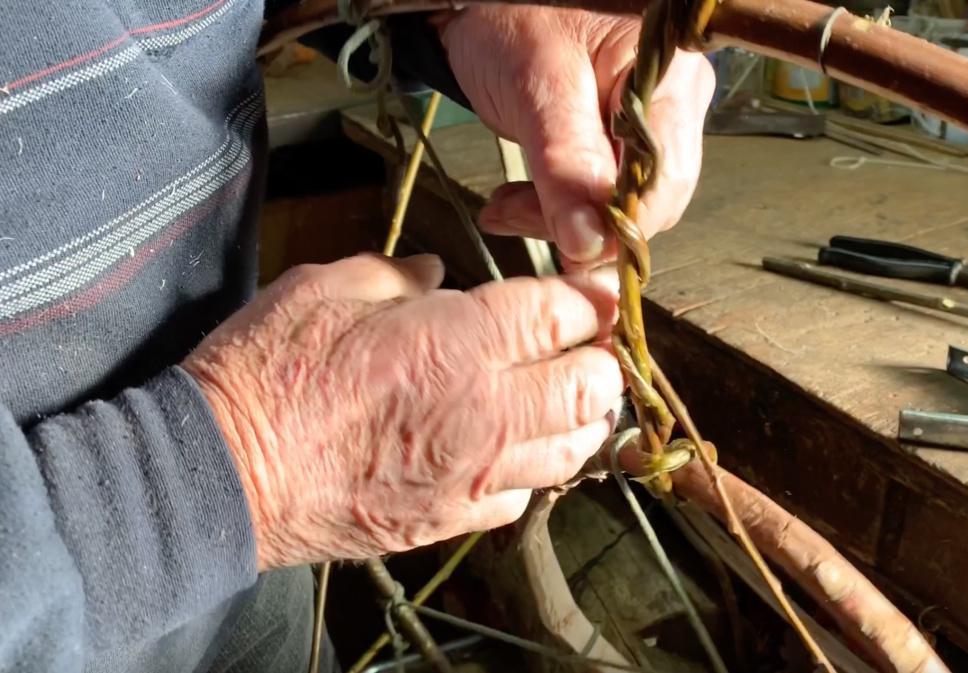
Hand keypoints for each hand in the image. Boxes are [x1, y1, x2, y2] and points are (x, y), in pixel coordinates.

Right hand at [183, 254, 622, 569]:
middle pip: (592, 386)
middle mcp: (484, 411)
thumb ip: (397, 274)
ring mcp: (472, 474)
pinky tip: (510, 451)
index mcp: (459, 341)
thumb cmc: (266, 373)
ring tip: (561, 398)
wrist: (223, 474)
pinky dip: (533, 472)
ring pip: (574, 450)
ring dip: (580, 419)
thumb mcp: (326, 287)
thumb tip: (437, 273)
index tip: (586, 294)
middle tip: (580, 346)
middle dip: (598, 360)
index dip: (586, 299)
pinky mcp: (450, 520)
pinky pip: (524, 498)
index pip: (565, 315)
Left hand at [437, 6, 713, 266]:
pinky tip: (514, 202)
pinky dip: (554, 208)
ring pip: (621, 206)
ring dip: (560, 219)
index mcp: (670, 79)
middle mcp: (672, 104)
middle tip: (514, 215)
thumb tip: (588, 244)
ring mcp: (647, 126)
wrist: (479, 8)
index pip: (666, 178)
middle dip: (584, 222)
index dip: (625, 224)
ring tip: (504, 207)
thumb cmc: (513, 22)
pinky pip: (598, 196)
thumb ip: (567, 167)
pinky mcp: (616, 144)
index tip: (573, 246)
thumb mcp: (538, 90)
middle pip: (649, 198)